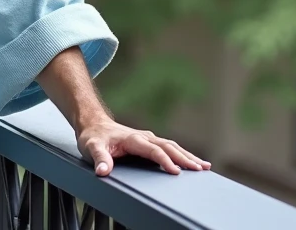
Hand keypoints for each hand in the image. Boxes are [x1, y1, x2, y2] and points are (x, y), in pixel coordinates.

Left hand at [77, 120, 210, 175]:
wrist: (93, 123)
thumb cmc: (93, 137)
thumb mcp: (91, 147)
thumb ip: (99, 158)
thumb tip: (103, 171)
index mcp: (133, 138)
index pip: (153, 150)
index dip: (164, 160)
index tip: (176, 171)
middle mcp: (143, 137)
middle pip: (168, 147)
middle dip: (184, 158)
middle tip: (200, 169)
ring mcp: (148, 138)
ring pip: (172, 146)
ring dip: (188, 156)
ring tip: (204, 166)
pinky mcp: (149, 142)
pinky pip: (169, 147)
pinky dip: (182, 154)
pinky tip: (193, 161)